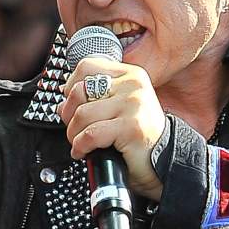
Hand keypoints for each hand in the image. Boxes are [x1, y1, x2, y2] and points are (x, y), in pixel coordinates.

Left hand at [58, 57, 166, 200]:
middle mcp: (133, 85)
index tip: (74, 105)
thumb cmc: (140, 138)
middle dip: (69, 115)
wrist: (165, 162)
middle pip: (79, 91)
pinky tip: (84, 152)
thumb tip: (63, 105)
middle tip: (75, 129)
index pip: (86, 67)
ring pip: (82, 114)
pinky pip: (90, 134)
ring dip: (74, 134)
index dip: (71, 87)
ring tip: (80, 143)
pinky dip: (80, 147)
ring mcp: (133, 105)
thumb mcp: (120, 109)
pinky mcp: (131, 127)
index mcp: (130, 75)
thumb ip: (95, 100)